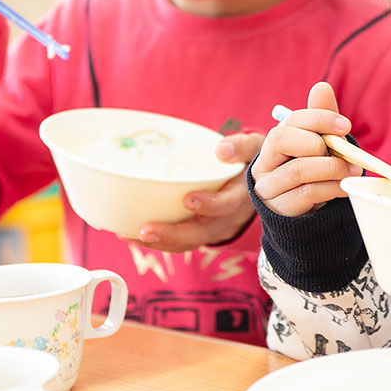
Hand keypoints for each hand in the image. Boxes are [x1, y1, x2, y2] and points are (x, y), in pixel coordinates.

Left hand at [123, 133, 263, 252]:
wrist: (260, 180)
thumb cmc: (251, 160)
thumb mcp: (254, 147)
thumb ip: (240, 147)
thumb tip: (221, 150)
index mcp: (243, 196)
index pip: (228, 205)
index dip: (209, 205)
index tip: (189, 199)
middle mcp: (228, 218)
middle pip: (201, 233)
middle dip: (173, 234)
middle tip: (146, 229)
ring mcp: (214, 228)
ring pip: (188, 242)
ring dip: (159, 242)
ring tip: (129, 235)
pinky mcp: (201, 231)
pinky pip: (180, 242)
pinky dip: (157, 240)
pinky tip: (131, 234)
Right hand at [250, 81, 362, 216]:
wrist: (308, 212)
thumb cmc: (315, 171)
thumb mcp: (321, 144)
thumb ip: (321, 120)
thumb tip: (322, 86)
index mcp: (275, 141)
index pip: (290, 121)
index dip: (318, 119)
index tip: (345, 125)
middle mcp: (264, 161)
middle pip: (282, 139)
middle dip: (317, 142)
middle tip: (345, 150)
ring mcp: (269, 187)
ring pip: (297, 169)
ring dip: (331, 167)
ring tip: (353, 169)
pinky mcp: (280, 209)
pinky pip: (306, 194)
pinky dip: (331, 187)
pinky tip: (345, 186)